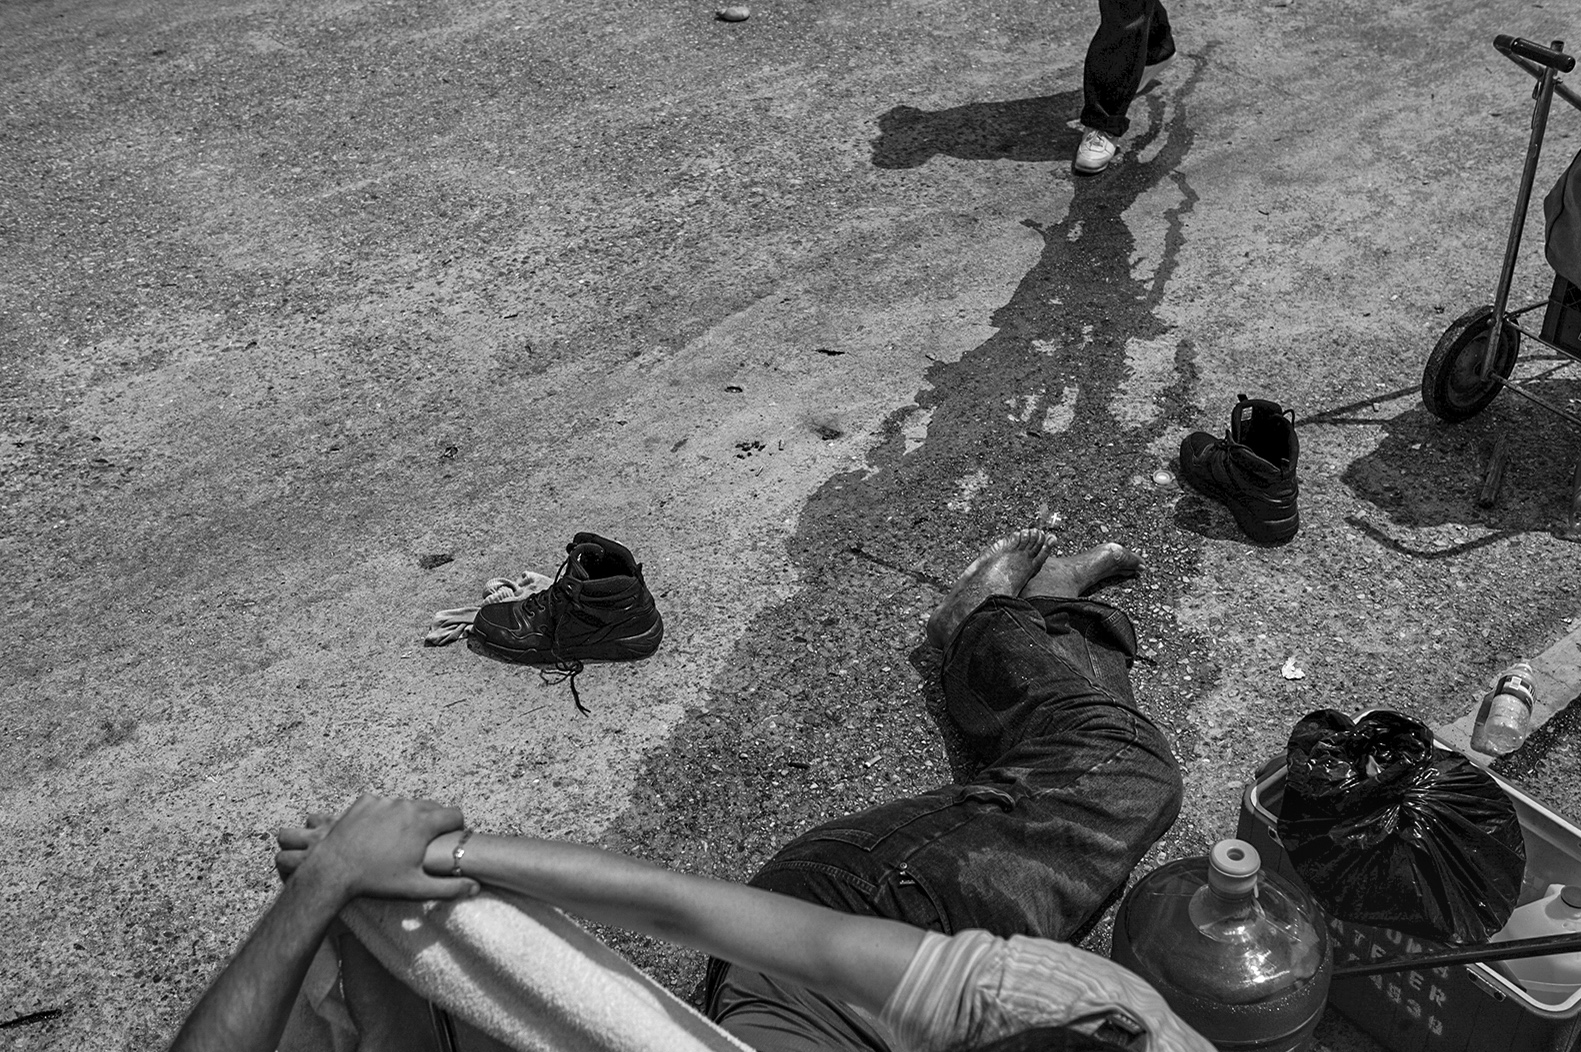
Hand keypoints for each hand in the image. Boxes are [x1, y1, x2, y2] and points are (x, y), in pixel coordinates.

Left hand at [274, 796, 479, 903]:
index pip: (455, 815)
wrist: (333, 870)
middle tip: (420, 843)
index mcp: (424, 824)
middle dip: (431, 823)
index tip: (448, 839)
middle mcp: (407, 806)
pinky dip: (383, 815)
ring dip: (406, 818)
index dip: (455, 828)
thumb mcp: (416, 888)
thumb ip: (449, 887)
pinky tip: (374, 833)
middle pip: (431, 808)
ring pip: (406, 805)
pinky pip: (382, 804)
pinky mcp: (365, 801)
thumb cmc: (376, 881)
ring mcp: (384, 801)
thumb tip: (476, 887)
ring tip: (394, 841)